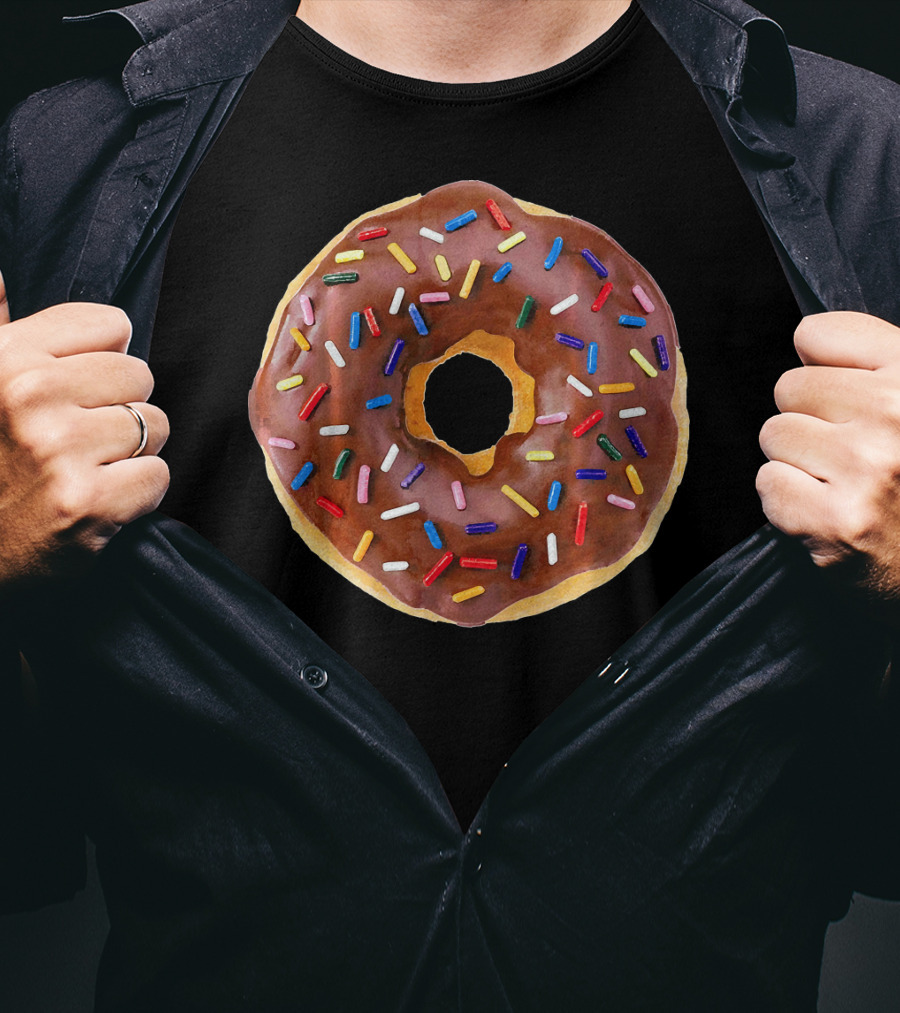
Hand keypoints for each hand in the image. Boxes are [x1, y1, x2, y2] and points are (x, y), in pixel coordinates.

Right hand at [0, 270, 168, 590]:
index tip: (79, 387)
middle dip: (121, 407)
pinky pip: (157, 476)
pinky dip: (138, 493)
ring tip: (87, 468)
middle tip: (81, 438)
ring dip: (132, 452)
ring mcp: (59, 450)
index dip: (104, 359)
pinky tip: (99, 500)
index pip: (112, 324)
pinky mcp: (86, 503)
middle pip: (140, 375)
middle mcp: (30, 395)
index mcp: (6, 357)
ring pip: (154, 425)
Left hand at [757, 311, 899, 607]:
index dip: (820, 366)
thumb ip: (870, 359)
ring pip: (774, 435)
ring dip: (797, 461)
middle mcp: (896, 415)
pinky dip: (788, 502)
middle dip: (808, 419)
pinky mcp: (837, 521)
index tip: (845, 396)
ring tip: (842, 483)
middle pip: (788, 387)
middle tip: (850, 453)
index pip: (815, 333)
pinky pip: (768, 484)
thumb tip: (803, 338)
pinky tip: (829, 512)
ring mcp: (867, 469)